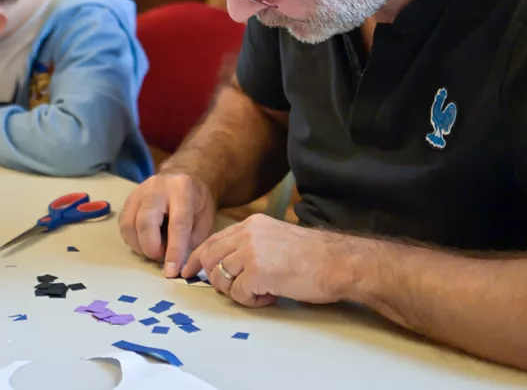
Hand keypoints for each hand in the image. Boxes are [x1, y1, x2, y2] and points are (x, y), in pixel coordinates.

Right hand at [118, 171, 216, 277]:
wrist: (182, 175)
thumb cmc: (196, 201)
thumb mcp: (205, 219)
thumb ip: (193, 241)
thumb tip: (178, 265)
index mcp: (181, 189)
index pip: (177, 224)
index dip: (174, 251)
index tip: (171, 271)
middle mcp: (156, 187)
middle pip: (145, 222)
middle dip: (151, 248)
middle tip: (161, 258)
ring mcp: (139, 191)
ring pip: (129, 224)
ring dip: (140, 245)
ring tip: (154, 249)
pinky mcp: (128, 199)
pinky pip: (123, 225)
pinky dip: (132, 239)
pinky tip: (145, 241)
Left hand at [183, 214, 356, 307]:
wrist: (338, 262)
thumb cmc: (313, 257)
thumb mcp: (275, 239)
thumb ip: (250, 246)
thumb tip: (226, 266)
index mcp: (251, 225)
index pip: (212, 240)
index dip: (197, 259)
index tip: (187, 271)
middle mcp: (247, 234)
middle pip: (210, 259)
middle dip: (218, 280)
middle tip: (241, 289)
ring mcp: (251, 251)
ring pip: (221, 278)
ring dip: (239, 292)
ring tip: (264, 291)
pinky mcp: (258, 271)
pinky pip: (239, 294)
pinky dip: (253, 301)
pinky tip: (272, 295)